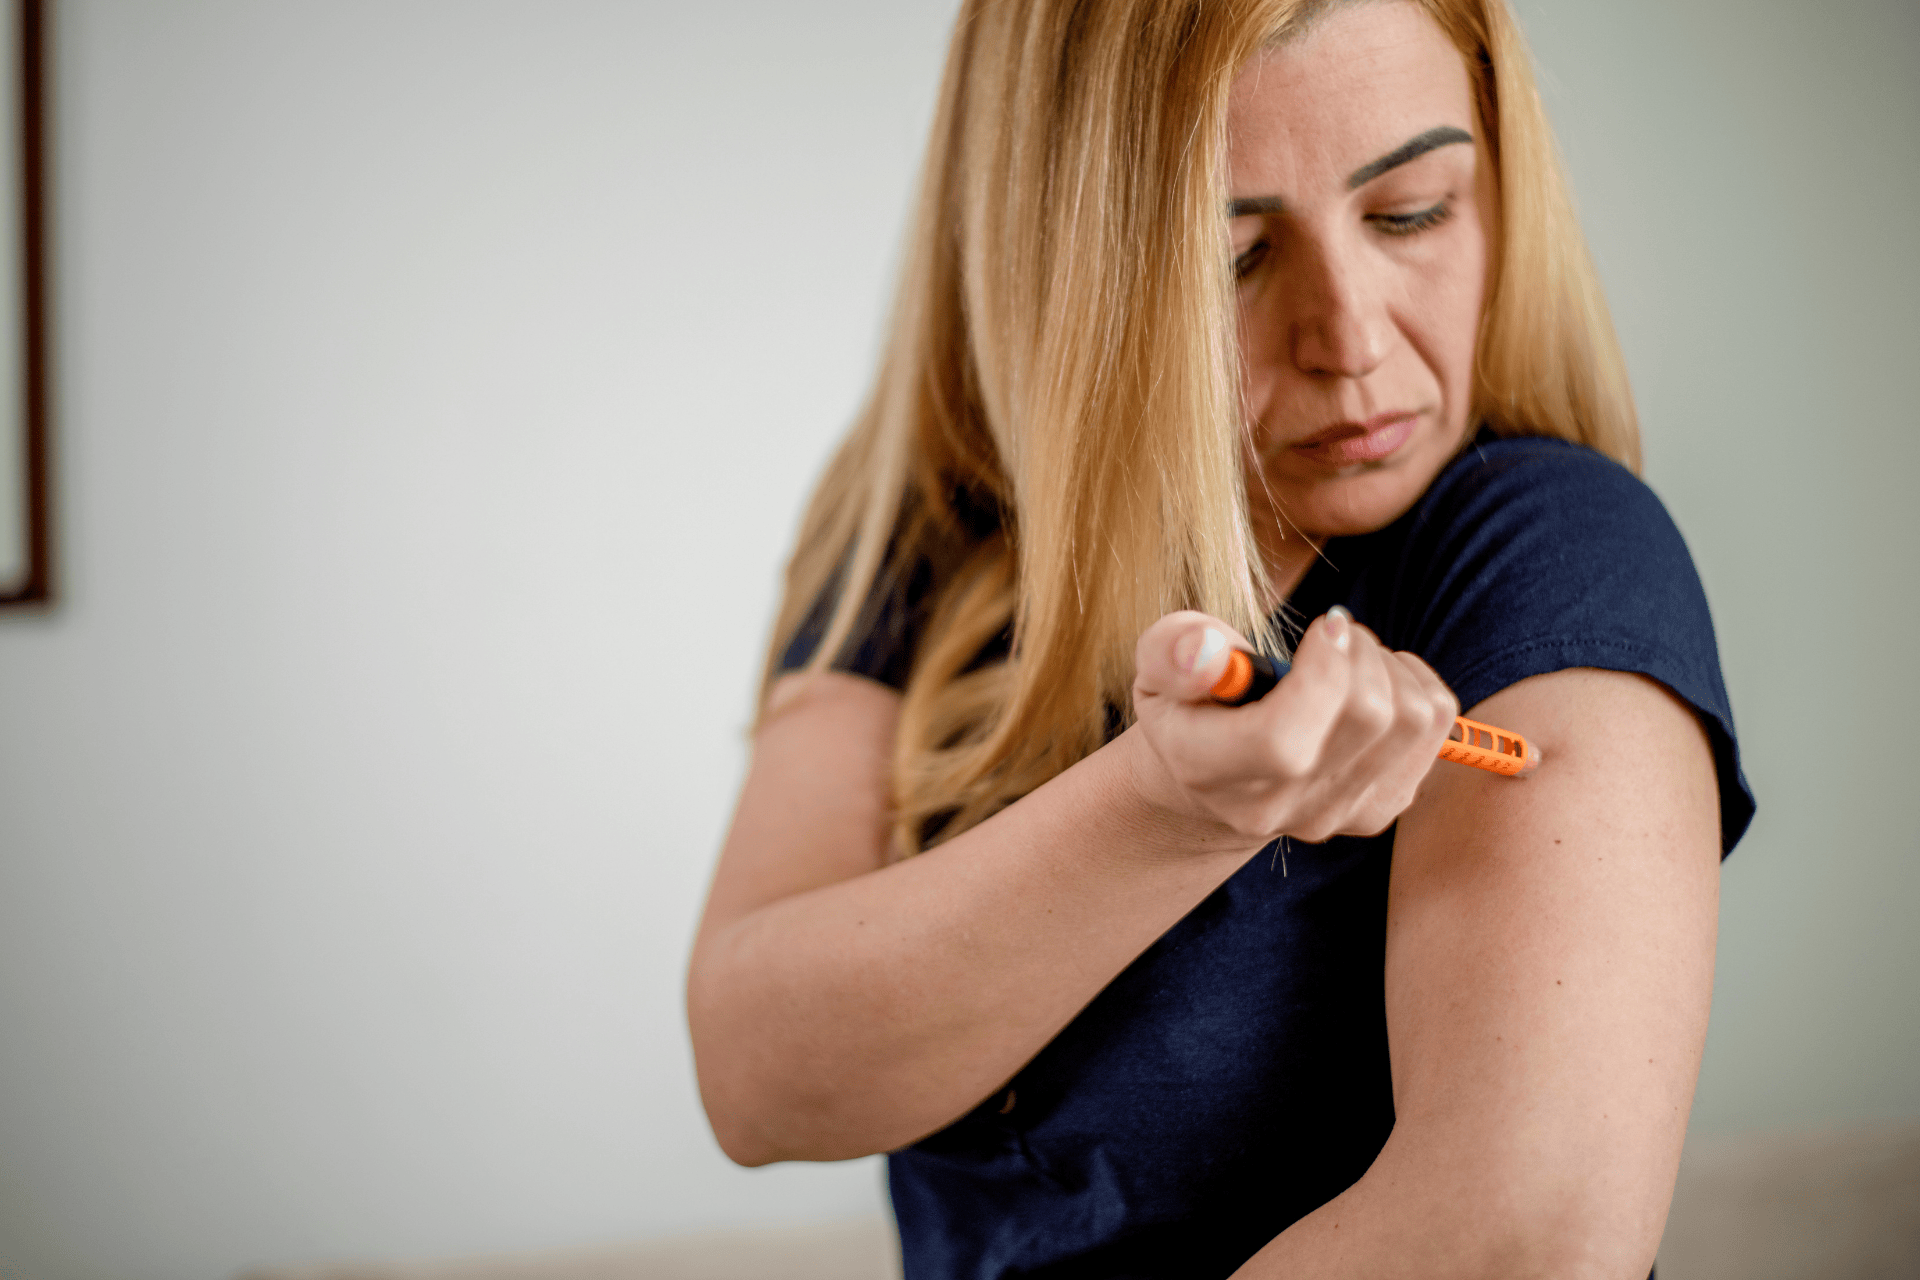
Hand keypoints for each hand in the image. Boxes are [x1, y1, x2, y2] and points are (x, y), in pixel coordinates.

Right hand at [1125, 608, 1457, 846]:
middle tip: (1334, 631)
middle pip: (1367, 720)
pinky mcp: (1381, 808)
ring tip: (1352, 655)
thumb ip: (1173, 651)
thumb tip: (1208, 653)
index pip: (1284, 741)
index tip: (1324, 626)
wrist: (1216, 774)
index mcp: (1210, 770)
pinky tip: (1375, 680)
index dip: (1323, 673)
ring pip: (1411, 721)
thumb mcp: (1158, 662)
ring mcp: (1334, 816)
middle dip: (1361, 649)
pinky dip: (1417, 685)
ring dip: (1391, 665)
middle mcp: (1276, 808)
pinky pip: (1436, 730)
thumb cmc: (1191, 700)